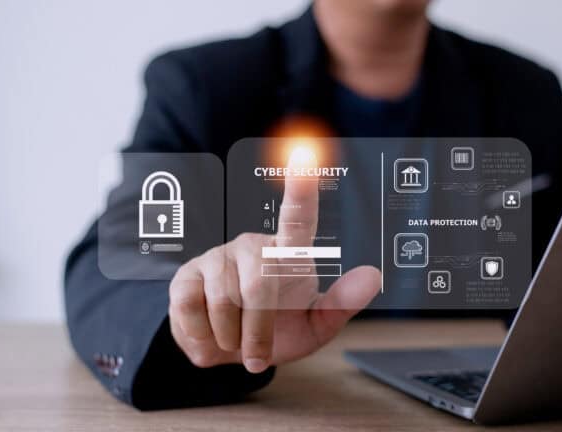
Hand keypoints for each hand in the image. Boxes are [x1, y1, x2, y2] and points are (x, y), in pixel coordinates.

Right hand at [168, 151, 380, 372]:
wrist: (232, 353)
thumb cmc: (280, 331)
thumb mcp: (316, 326)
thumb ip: (342, 302)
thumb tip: (374, 276)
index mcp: (289, 253)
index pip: (298, 216)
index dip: (300, 189)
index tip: (304, 156)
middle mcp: (253, 246)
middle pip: (258, 285)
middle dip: (259, 331)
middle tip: (259, 355)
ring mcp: (218, 257)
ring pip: (223, 301)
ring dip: (232, 339)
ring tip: (236, 343)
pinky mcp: (187, 275)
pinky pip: (190, 308)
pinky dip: (201, 337)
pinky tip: (210, 338)